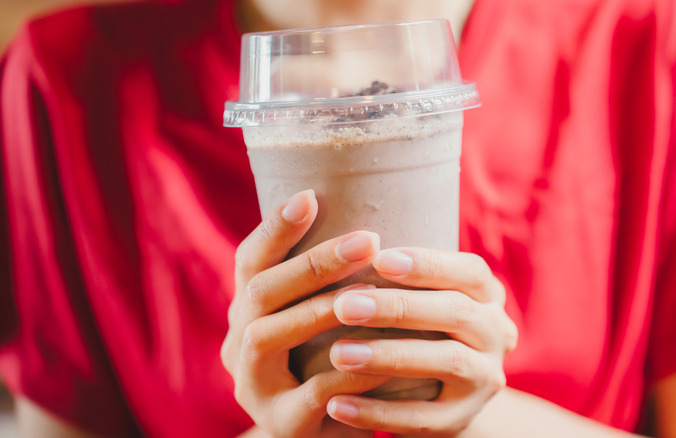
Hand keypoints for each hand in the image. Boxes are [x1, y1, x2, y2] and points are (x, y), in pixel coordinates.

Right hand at [221, 190, 388, 437]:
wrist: (332, 434)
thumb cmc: (334, 364)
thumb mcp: (325, 321)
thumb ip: (331, 283)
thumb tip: (376, 222)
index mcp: (249, 312)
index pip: (250, 262)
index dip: (274, 228)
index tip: (309, 196)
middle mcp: (238, 344)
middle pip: (261, 292)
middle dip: (312, 262)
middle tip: (366, 239)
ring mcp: (252, 386)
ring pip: (269, 336)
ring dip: (320, 308)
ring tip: (370, 291)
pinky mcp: (280, 424)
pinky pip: (312, 394)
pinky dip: (349, 371)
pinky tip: (385, 356)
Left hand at [325, 248, 518, 435]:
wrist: (439, 396)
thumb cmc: (416, 328)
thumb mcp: (422, 298)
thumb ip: (399, 276)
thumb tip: (343, 238)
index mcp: (488, 296)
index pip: (470, 272)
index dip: (428, 264)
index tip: (379, 258)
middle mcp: (497, 334)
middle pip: (457, 313)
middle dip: (398, 307)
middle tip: (344, 305)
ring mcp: (484, 379)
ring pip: (446, 362)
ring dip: (388, 356)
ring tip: (337, 354)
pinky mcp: (462, 419)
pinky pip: (422, 418)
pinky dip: (378, 412)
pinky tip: (337, 405)